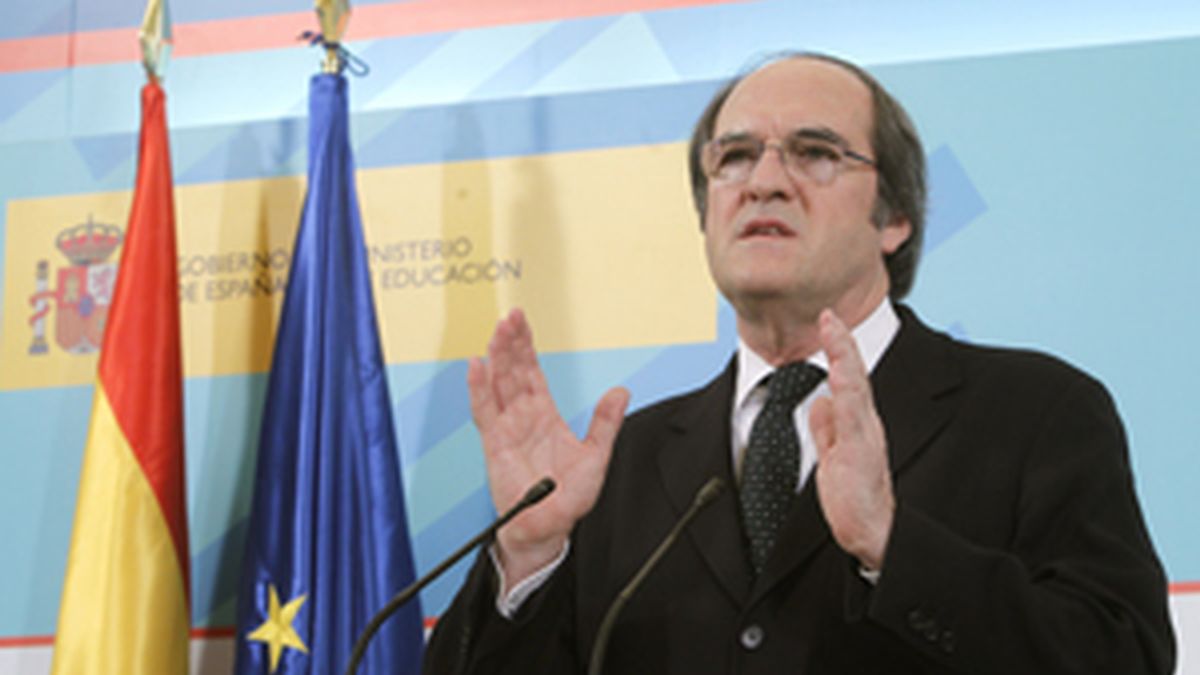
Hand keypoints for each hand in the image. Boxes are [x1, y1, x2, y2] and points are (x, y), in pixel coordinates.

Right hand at [468, 309, 629, 585]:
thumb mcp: (596, 455)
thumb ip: (605, 422)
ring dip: (496, 358)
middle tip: (509, 316)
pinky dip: (479, 389)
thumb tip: (621, 392)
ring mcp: (506, 429)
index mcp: (544, 415)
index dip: (526, 346)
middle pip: (512, 371)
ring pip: (498, 385)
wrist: (548, 529)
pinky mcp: (494, 445)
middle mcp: (522, 417)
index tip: (520, 321)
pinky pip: (484, 412)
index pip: (531, 372)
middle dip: (510, 343)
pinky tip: (476, 367)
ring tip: (497, 332)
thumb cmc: (568, 499)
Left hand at [808, 309, 894, 569]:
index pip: (847, 379)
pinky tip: (838, 376)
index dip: (838, 349)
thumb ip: (827, 430)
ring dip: (845, 359)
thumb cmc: (855, 500)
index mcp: (856, 424)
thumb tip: (819, 401)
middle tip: (830, 314)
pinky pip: (853, 420)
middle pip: (854, 375)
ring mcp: (864, 438)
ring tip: (834, 331)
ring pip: (856, 390)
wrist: (874, 534)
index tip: (827, 320)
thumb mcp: (833, 456)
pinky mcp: (860, 455)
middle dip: (842, 342)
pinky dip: (847, 394)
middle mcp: (865, 425)